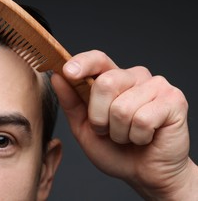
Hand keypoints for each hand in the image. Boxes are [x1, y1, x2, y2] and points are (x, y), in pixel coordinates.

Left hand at [51, 50, 197, 199]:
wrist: (145, 174)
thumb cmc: (115, 149)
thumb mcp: (83, 127)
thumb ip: (71, 102)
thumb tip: (57, 77)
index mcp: (112, 78)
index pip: (97, 59)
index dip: (82, 63)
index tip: (68, 72)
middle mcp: (134, 76)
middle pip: (105, 84)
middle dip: (98, 117)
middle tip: (107, 130)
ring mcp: (156, 86)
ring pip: (122, 107)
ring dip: (119, 132)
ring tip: (128, 135)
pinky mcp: (174, 100)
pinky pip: (143, 119)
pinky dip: (138, 136)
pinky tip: (145, 137)